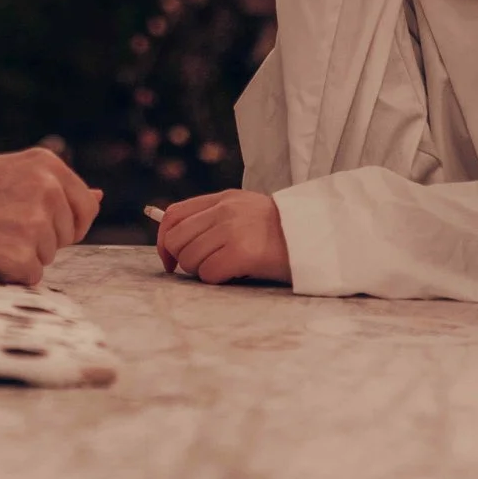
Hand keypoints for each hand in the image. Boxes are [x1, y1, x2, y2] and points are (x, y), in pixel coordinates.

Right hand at [0, 149, 101, 284]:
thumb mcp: (11, 173)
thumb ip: (55, 186)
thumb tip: (101, 197)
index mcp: (47, 164)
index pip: (85, 207)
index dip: (65, 225)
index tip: (32, 224)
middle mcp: (46, 188)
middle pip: (69, 235)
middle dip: (42, 241)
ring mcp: (34, 221)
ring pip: (49, 257)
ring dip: (22, 256)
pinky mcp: (19, 253)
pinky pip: (32, 278)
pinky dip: (10, 275)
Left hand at [156, 190, 290, 284]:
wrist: (314, 237)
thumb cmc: (279, 232)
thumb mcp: (244, 210)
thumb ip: (213, 218)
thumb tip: (175, 242)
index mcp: (223, 199)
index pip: (174, 215)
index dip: (163, 239)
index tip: (169, 259)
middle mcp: (224, 211)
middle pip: (176, 240)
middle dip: (183, 260)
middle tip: (202, 268)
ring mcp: (232, 231)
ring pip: (190, 259)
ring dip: (202, 271)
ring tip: (226, 268)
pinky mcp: (241, 253)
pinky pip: (208, 274)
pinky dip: (217, 280)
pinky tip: (235, 274)